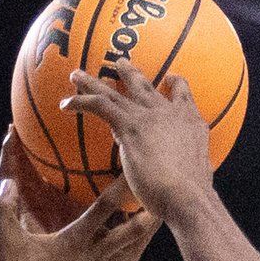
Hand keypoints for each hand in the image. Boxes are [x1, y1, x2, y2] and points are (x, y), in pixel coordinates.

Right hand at [0, 132, 157, 260]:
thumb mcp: (5, 242)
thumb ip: (3, 209)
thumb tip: (5, 183)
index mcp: (75, 241)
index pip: (105, 207)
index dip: (123, 186)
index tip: (136, 170)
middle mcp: (93, 259)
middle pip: (133, 232)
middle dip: (150, 213)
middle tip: (164, 196)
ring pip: (131, 255)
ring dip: (144, 237)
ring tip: (155, 222)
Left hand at [62, 61, 216, 223]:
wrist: (187, 195)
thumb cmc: (192, 197)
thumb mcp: (194, 177)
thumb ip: (180, 170)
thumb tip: (173, 183)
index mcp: (191, 123)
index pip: (184, 97)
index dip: (177, 85)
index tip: (171, 78)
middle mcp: (171, 113)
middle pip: (146, 87)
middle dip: (131, 73)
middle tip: (119, 63)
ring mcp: (150, 116)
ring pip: (116, 92)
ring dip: (93, 83)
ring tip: (76, 76)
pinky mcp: (131, 125)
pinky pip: (101, 106)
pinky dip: (81, 102)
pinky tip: (65, 105)